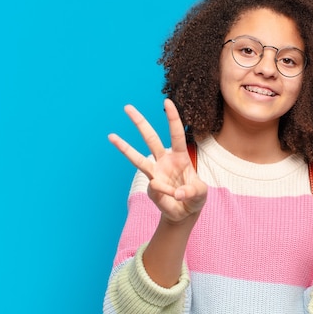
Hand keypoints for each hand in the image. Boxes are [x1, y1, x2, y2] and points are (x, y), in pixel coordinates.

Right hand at [108, 99, 207, 223]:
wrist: (186, 212)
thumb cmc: (195, 197)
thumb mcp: (201, 193)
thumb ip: (192, 191)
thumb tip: (176, 193)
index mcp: (180, 156)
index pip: (176, 134)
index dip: (172, 118)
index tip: (167, 101)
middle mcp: (165, 161)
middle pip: (151, 139)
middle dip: (140, 123)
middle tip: (127, 107)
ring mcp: (155, 174)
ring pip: (138, 159)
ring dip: (124, 147)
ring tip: (111, 136)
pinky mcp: (150, 188)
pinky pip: (157, 189)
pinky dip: (167, 195)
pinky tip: (174, 199)